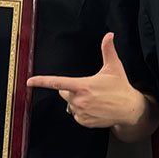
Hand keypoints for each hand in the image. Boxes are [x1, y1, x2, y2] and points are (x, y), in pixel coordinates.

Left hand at [27, 32, 146, 128]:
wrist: (129, 109)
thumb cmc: (121, 87)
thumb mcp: (114, 67)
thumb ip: (108, 50)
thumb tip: (109, 35)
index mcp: (83, 86)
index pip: (58, 83)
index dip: (42, 81)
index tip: (29, 81)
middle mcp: (79, 100)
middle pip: (64, 93)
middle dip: (71, 90)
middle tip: (88, 88)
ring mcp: (81, 112)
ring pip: (70, 104)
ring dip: (77, 101)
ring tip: (94, 99)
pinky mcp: (84, 122)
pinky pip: (76, 115)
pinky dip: (82, 112)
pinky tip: (95, 108)